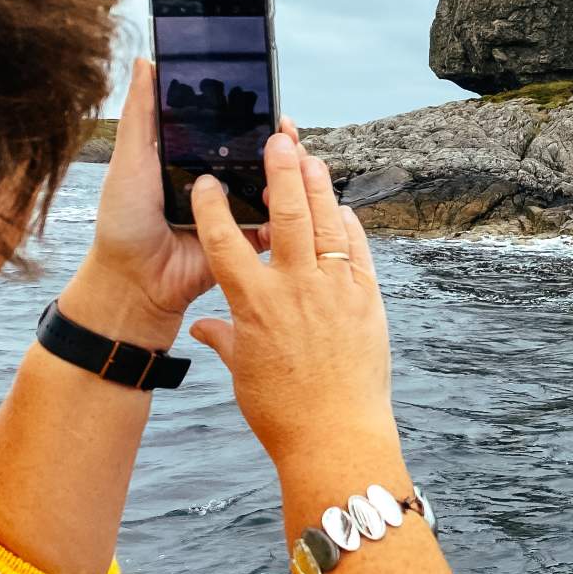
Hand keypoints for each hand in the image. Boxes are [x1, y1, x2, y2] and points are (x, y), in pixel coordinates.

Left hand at [60, 58, 293, 346]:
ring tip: (296, 159)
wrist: (133, 281)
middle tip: (287, 130)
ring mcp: (236, 212)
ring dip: (291, 172)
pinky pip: (278, 224)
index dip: (253, 116)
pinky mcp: (248, 241)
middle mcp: (219, 184)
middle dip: (281, 142)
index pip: (232, 132)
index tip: (269, 103)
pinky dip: (291, 211)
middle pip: (261, 156)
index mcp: (194, 162)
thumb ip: (142, 115)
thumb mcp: (130, 161)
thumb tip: (145, 61)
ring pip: (275, 186)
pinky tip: (296, 197)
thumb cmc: (123, 223)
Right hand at [187, 132, 397, 465]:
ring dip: (319, 187)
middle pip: (287, 215)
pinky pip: (358, 251)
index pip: (225, 243)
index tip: (208, 180)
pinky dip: (350, 227)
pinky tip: (342, 209)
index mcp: (255, 305)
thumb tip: (204, 329)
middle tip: (278, 138)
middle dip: (281, 171)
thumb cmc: (282, 410)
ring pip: (328, 224)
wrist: (336, 435)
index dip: (213, 207)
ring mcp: (336, 290)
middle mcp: (296, 289)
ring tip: (310, 158)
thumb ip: (225, 340)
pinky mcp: (368, 299)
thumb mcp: (242, 372)